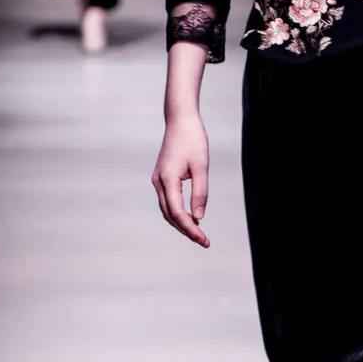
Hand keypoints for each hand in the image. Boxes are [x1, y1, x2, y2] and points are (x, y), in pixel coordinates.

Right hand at [151, 114, 209, 246]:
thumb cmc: (193, 140)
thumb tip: (199, 218)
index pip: (178, 213)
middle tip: (204, 242)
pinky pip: (168, 201)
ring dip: (181, 223)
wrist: (180, 120)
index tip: (204, 240)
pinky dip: (178, 212)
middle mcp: (158, 182)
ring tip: (199, 234)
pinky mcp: (161, 177)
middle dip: (186, 230)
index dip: (191, 229)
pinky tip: (191, 217)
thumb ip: (200, 192)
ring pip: (167, 210)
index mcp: (167, 180)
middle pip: (170, 215)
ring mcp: (158, 180)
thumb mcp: (201, 166)